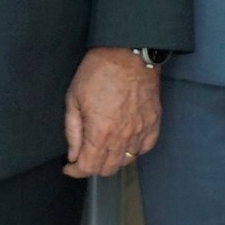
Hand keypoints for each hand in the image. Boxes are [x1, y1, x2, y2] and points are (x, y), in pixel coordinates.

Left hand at [64, 46, 161, 177]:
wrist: (128, 53)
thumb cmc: (98, 71)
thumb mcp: (74, 99)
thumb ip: (73, 132)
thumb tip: (73, 155)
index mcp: (100, 133)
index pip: (88, 167)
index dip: (75, 171)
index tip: (70, 167)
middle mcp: (123, 137)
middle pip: (108, 169)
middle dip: (93, 167)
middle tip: (85, 157)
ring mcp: (141, 130)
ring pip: (127, 160)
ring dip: (113, 159)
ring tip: (104, 148)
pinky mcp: (154, 122)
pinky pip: (145, 147)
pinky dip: (134, 150)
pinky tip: (125, 141)